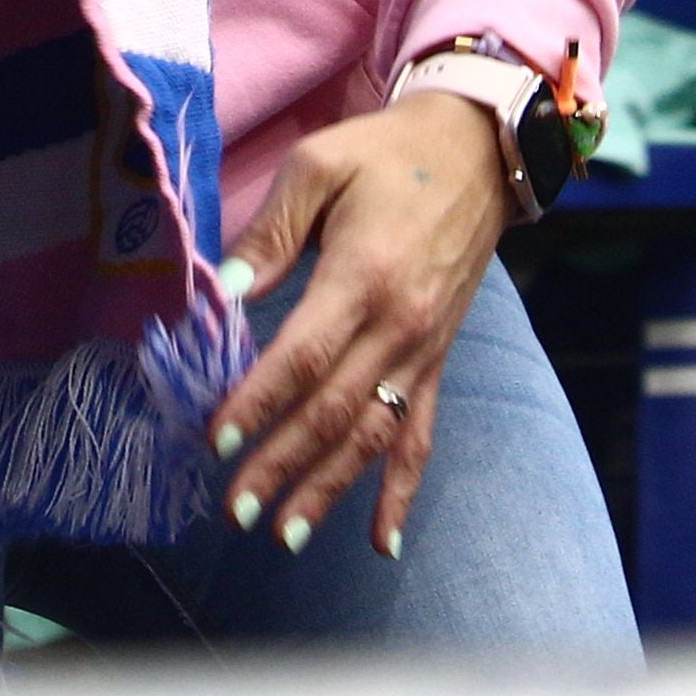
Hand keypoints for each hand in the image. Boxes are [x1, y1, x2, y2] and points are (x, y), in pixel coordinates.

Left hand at [204, 89, 509, 561]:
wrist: (478, 154)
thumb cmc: (385, 156)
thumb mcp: (318, 167)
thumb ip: (271, 234)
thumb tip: (222, 292)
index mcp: (363, 277)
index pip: (303, 357)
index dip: (258, 402)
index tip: (216, 440)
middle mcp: (398, 326)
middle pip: (332, 411)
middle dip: (280, 465)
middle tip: (234, 509)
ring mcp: (423, 351)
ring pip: (371, 437)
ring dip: (328, 490)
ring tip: (285, 536)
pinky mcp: (436, 361)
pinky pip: (420, 435)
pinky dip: (401, 491)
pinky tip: (380, 540)